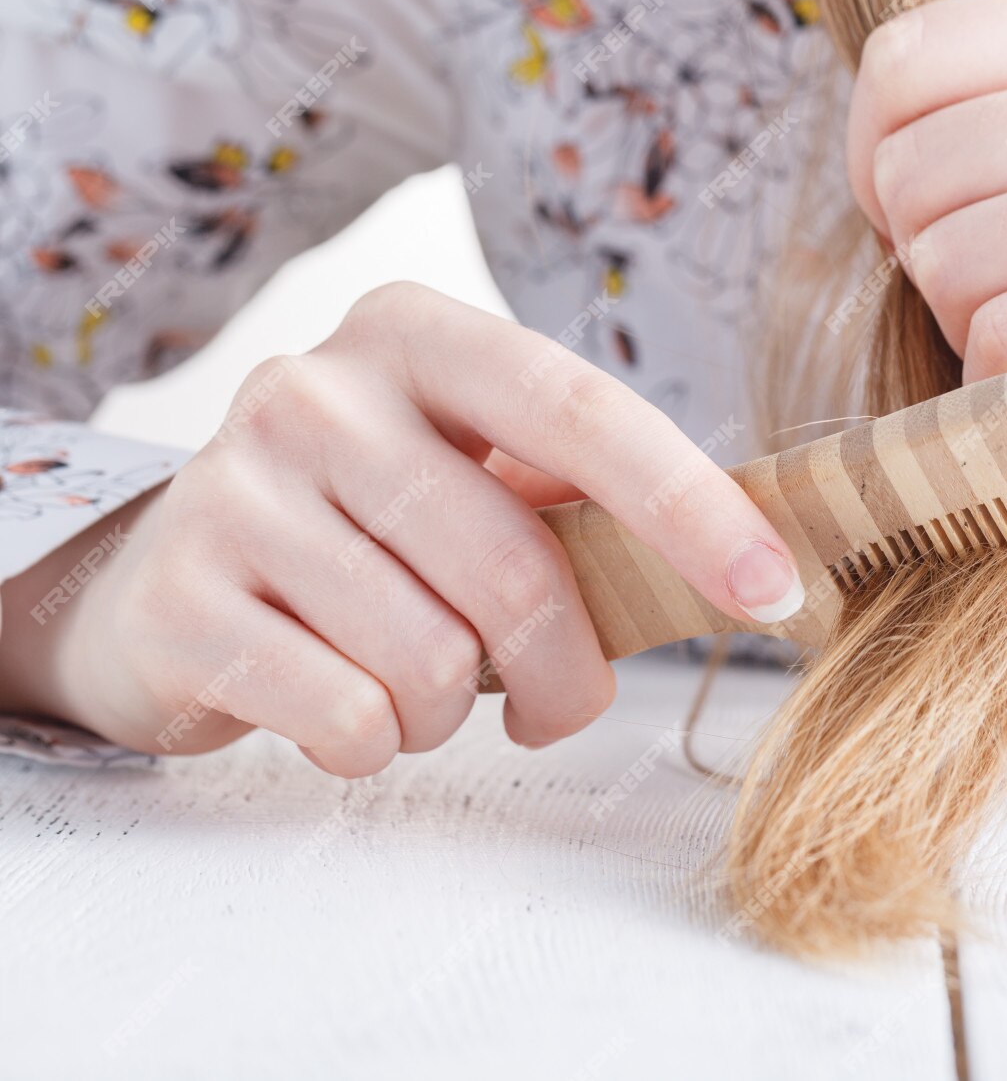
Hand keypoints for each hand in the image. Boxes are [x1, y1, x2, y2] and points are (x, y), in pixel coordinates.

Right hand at [0, 283, 803, 775]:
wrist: (160, 585)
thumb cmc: (368, 534)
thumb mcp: (471, 478)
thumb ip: (586, 505)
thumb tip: (756, 569)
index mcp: (417, 335)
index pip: (584, 412)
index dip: (690, 507)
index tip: (772, 590)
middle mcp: (316, 391)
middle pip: (515, 567)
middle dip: (568, 671)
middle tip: (555, 704)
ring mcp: (232, 489)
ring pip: (431, 659)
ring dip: (454, 711)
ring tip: (416, 686)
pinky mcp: (179, 601)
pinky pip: (346, 717)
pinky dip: (374, 744)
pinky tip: (346, 709)